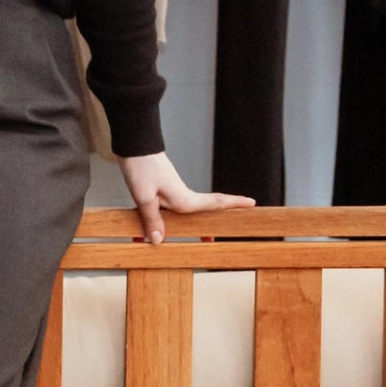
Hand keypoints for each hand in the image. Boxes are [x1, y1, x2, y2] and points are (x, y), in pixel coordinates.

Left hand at [121, 150, 250, 245]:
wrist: (133, 146)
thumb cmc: (141, 168)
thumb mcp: (144, 197)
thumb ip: (152, 219)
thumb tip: (159, 241)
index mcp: (184, 199)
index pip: (215, 204)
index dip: (234, 204)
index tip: (252, 203)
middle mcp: (182, 197)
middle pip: (205, 211)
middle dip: (215, 222)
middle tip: (224, 233)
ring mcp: (172, 193)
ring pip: (184, 214)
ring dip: (189, 226)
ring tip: (198, 239)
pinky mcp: (160, 191)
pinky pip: (166, 212)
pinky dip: (160, 223)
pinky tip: (145, 234)